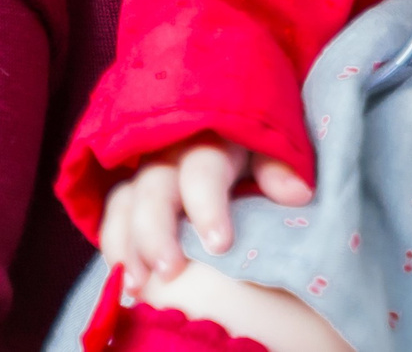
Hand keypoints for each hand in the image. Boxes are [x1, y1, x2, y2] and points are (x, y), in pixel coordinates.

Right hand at [97, 138, 312, 293]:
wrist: (227, 126)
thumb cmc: (255, 144)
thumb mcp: (271, 147)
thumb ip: (278, 166)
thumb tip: (297, 193)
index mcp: (213, 137)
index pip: (203, 168)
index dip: (208, 206)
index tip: (219, 244)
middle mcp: (172, 150)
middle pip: (155, 187)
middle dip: (157, 232)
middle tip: (169, 271)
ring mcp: (148, 169)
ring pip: (126, 201)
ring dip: (128, 245)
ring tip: (138, 285)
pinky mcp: (131, 187)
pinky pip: (114, 211)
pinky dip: (115, 244)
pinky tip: (123, 275)